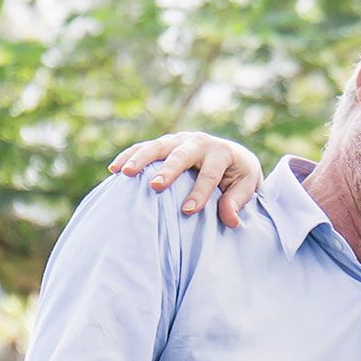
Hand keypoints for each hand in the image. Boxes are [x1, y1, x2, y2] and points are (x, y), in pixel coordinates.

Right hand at [108, 132, 262, 227]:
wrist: (234, 156)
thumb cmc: (239, 176)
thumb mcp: (246, 187)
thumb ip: (237, 202)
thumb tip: (230, 220)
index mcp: (222, 152)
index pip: (210, 174)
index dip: (200, 192)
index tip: (188, 211)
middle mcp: (200, 142)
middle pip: (182, 154)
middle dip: (168, 170)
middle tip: (155, 186)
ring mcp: (180, 140)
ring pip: (158, 146)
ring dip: (140, 159)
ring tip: (124, 173)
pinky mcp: (166, 143)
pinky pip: (144, 147)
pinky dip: (129, 155)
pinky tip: (114, 169)